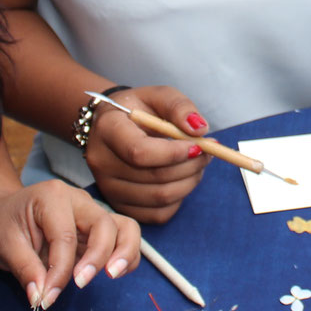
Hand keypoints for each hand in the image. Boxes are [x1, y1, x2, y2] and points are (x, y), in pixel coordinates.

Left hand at [0, 178, 140, 310]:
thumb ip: (25, 270)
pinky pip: (125, 237)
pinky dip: (126, 256)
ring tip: (112, 276)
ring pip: (125, 227)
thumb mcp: (3, 245)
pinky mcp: (99, 228)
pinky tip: (112, 274)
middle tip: (80, 284)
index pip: (65, 237)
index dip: (59, 272)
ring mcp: (93, 213)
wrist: (1, 214)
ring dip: (124, 253)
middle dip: (97, 257)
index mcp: (52, 197)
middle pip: (104, 225)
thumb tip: (41, 298)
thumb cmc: (1, 225)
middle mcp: (79, 200)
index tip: (46, 298)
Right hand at [86, 85, 209, 223]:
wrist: (111, 125)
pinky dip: (178, 199)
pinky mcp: (119, 205)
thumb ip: (178, 107)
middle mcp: (102, 162)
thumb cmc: (137, 109)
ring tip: (197, 164)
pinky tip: (181, 180)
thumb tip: (199, 130)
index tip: (198, 145)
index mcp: (108, 129)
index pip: (140, 152)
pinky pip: (158, 214)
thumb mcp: (157, 95)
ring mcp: (108, 187)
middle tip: (208, 152)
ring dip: (190, 182)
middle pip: (154, 177)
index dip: (174, 153)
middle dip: (191, 166)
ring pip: (160, 198)